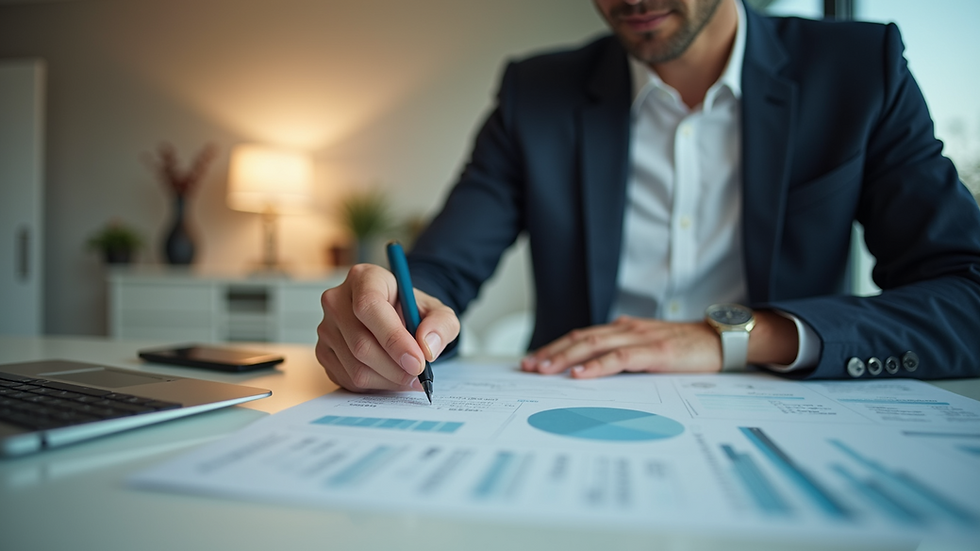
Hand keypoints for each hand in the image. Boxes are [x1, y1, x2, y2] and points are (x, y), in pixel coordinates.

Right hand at [316, 263, 459, 392]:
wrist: (395, 317)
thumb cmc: (411, 310)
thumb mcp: (437, 311)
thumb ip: (442, 324)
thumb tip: (427, 346)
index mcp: (364, 278)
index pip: (369, 307)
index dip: (394, 339)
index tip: (418, 361)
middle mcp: (337, 300)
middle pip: (361, 343)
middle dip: (396, 367)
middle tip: (420, 375)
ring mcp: (326, 327)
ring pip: (355, 367)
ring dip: (388, 379)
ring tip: (409, 375)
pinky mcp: (323, 352)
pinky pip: (348, 379)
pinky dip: (375, 384)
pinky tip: (390, 375)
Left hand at [521, 316, 722, 377]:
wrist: (721, 340)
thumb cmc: (686, 348)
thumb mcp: (649, 350)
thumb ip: (624, 354)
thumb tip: (594, 370)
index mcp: (623, 329)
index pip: (581, 336)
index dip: (555, 347)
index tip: (532, 360)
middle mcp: (626, 329)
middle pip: (580, 338)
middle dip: (551, 352)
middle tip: (528, 367)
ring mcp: (640, 338)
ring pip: (593, 345)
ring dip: (565, 357)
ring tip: (544, 370)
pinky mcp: (655, 351)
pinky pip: (620, 358)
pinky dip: (597, 366)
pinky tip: (580, 374)